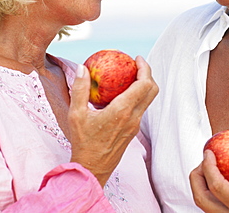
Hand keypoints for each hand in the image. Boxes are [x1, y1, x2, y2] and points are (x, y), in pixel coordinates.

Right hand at [68, 56, 157, 185]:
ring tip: (130, 76)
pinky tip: (123, 93)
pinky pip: (141, 108)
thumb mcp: (76, 114)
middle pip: (152, 90)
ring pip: (149, 99)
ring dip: (144, 84)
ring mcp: (136, 125)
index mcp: (123, 110)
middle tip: (136, 64)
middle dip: (148, 73)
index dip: (145, 68)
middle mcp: (134, 117)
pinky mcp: (133, 130)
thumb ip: (80, 89)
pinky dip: (138, 95)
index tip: (137, 58)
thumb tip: (82, 68)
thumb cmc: (83, 143)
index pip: (144, 84)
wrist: (92, 170)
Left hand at [190, 149, 228, 212]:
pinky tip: (215, 182)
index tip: (209, 154)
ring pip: (203, 205)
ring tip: (209, 169)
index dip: (208, 166)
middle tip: (204, 161)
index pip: (217, 186)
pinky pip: (211, 208)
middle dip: (197, 175)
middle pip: (201, 198)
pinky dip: (208, 192)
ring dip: (201, 184)